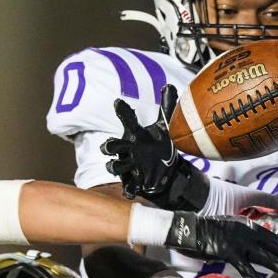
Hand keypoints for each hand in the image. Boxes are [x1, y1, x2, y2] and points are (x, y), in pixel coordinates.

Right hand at [102, 86, 209, 210]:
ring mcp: (129, 166)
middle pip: (112, 146)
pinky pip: (127, 186)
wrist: (165, 171)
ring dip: (114, 166)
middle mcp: (128, 150)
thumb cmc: (159, 147)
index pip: (127, 120)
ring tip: (118, 166)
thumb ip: (167, 108)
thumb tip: (169, 86)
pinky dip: (128, 189)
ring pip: (114, 166)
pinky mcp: (134, 181)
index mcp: (135, 135)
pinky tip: (130, 191)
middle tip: (108, 146)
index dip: (122, 111)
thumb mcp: (165, 129)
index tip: (118, 102)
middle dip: (108, 146)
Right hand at [163, 212, 277, 277]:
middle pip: (275, 247)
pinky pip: (247, 269)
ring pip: (265, 257)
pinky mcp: (229, 253)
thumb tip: (259, 246)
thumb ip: (247, 234)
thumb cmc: (209, 230)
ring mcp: (240, 242)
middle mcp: (249, 232)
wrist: (190, 229)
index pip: (275, 238)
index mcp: (251, 226)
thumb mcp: (232, 227)